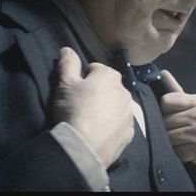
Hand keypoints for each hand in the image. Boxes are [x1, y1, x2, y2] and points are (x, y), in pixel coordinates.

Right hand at [52, 47, 133, 166]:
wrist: (84, 146)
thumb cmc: (74, 109)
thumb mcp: (65, 83)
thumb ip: (68, 63)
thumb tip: (67, 49)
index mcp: (109, 76)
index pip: (96, 69)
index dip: (83, 78)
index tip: (75, 89)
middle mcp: (124, 91)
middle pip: (109, 87)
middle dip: (98, 92)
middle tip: (81, 105)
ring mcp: (129, 113)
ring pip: (117, 105)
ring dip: (107, 108)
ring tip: (90, 120)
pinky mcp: (130, 132)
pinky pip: (120, 124)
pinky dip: (112, 126)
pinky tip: (99, 132)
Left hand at [159, 70, 195, 190]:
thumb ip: (180, 95)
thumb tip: (162, 72)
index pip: (166, 101)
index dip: (165, 114)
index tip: (175, 123)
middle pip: (164, 121)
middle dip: (168, 133)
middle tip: (183, 140)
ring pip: (168, 137)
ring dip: (174, 147)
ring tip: (188, 148)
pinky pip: (177, 152)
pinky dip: (181, 158)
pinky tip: (192, 157)